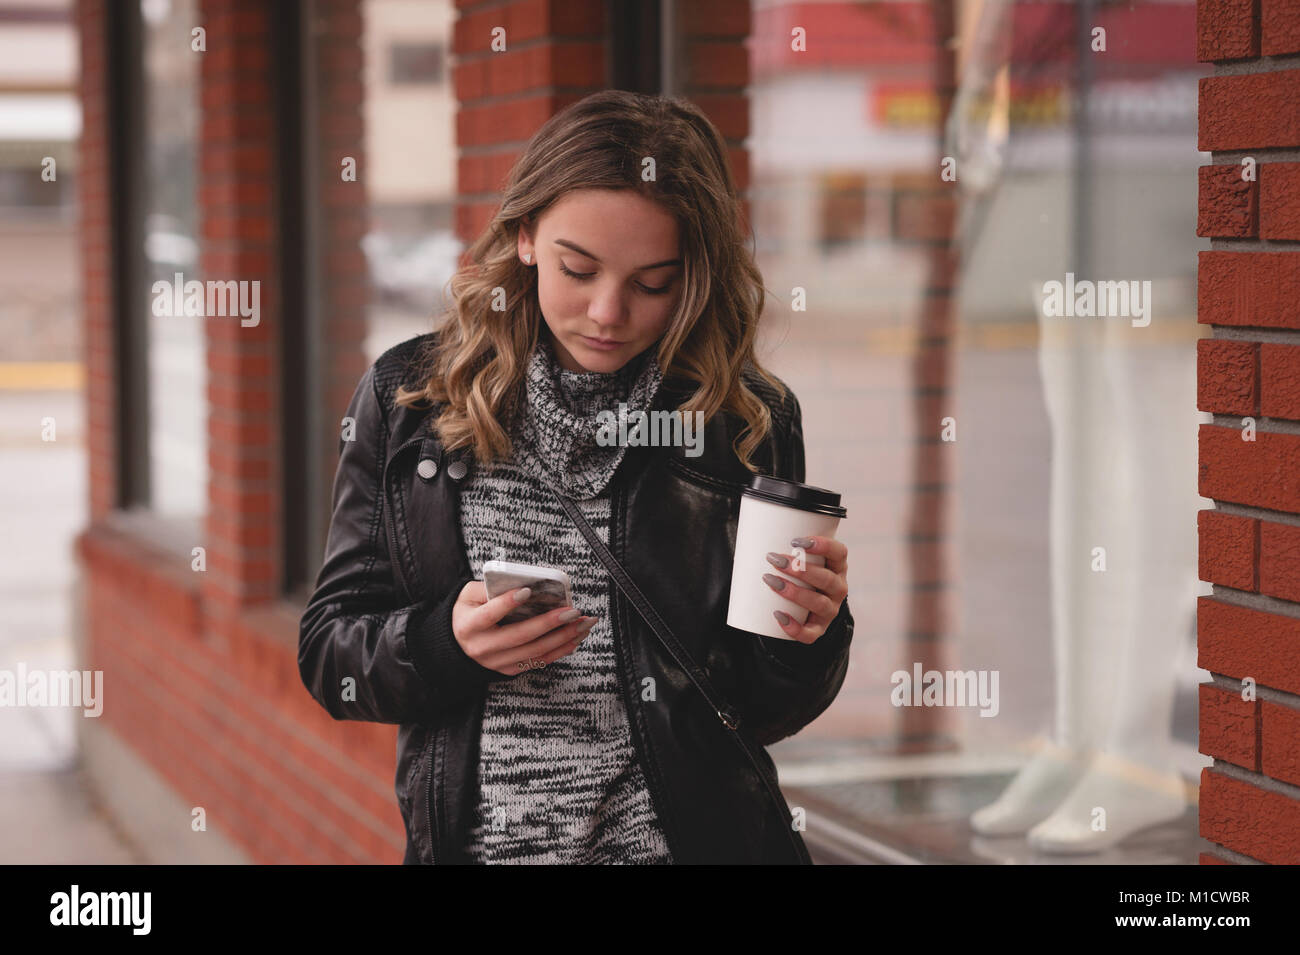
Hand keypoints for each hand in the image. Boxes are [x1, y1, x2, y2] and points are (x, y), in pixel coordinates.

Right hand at [451, 580, 596, 674]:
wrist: (457, 645)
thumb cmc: (468, 613)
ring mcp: (497, 662)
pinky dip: (560, 650)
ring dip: (563, 638)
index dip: (507, 603)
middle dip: (550, 623)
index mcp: (469, 625)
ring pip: (534, 652)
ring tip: (584, 624)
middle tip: (573, 611)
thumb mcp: (468, 596)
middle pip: (520, 636)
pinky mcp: (509, 670)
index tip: (528, 590)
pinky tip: (576, 638)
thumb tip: (522, 582)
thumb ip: (489, 587)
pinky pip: (538, 661)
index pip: (489, 614)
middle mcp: (483, 647)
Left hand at [760, 535, 848, 643]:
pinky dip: (794, 627)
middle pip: (826, 579)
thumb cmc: (799, 575)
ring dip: (795, 592)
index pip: (839, 552)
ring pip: (819, 603)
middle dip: (800, 569)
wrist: (806, 607)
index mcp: (837, 566)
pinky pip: (811, 633)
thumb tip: (750, 537)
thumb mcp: (802, 560)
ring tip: (771, 582)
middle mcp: (838, 588)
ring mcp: (831, 610)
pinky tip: (778, 616)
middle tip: (775, 560)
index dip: (822, 545)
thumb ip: (786, 548)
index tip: (795, 541)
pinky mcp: (819, 628)